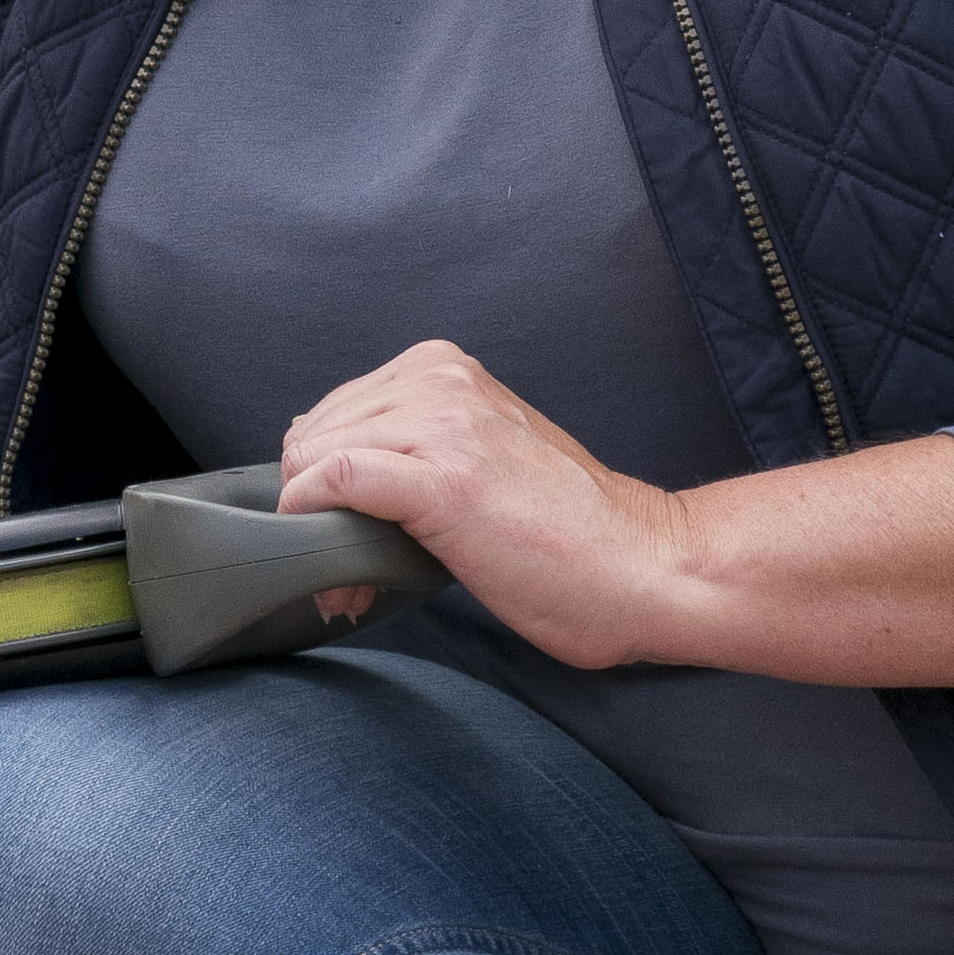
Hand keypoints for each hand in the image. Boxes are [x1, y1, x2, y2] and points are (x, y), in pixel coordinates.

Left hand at [279, 343, 687, 672]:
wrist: (641, 566)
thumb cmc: (565, 531)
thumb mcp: (479, 455)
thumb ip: (413, 444)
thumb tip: (320, 467)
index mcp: (446, 368)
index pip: (331, 411)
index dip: (318, 482)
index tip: (341, 535)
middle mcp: (442, 380)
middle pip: (312, 434)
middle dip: (313, 510)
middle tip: (346, 573)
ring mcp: (444, 425)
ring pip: (314, 457)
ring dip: (316, 531)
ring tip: (355, 585)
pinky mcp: (444, 480)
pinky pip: (334, 480)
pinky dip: (316, 524)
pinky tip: (340, 572)